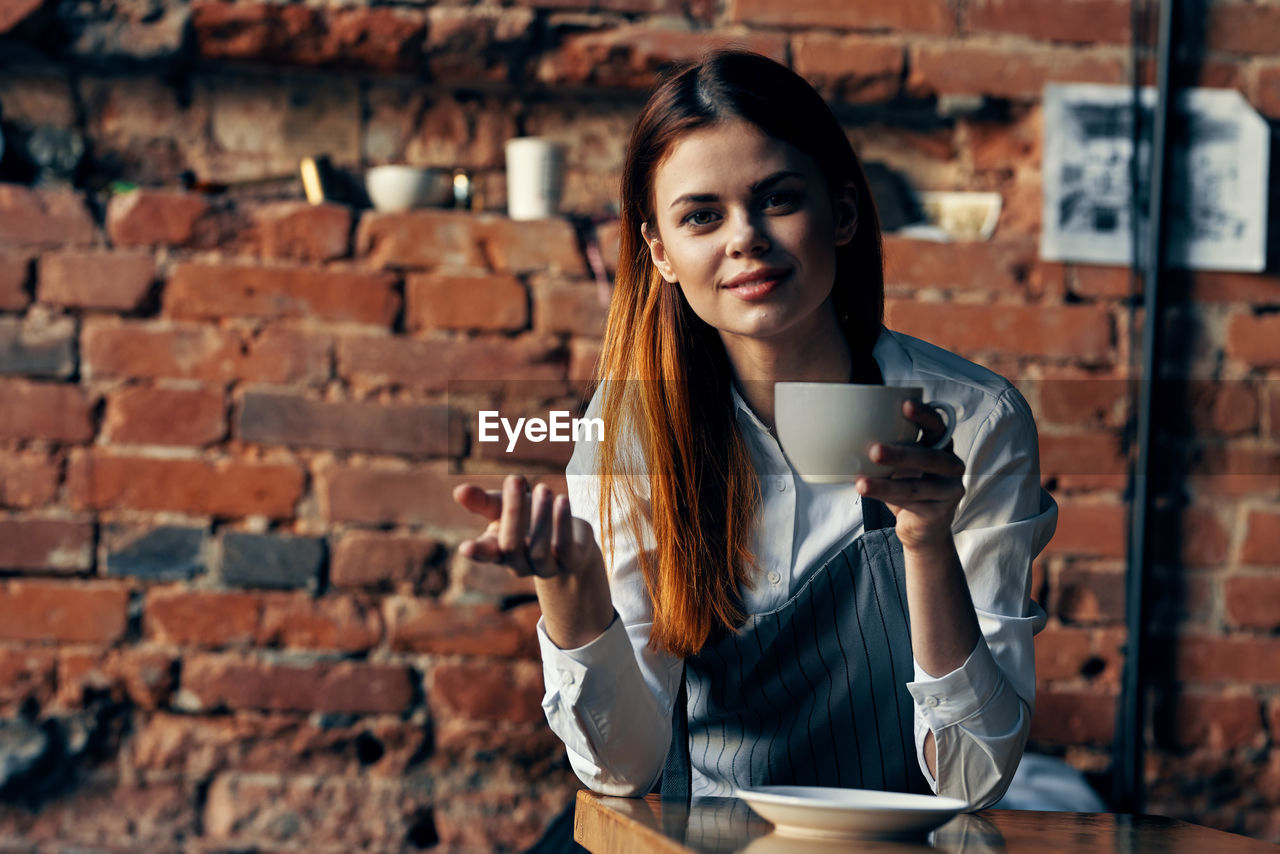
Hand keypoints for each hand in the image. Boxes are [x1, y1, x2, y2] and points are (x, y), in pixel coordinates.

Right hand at [453, 475, 601, 578]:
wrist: (570, 539)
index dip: (476, 552)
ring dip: (540, 516)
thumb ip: (482, 502)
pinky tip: (562, 500)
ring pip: (537, 550)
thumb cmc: (529, 519)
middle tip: (515, 478)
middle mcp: (519, 563)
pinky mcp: (569, 562)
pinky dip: (562, 523)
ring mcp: (544, 567)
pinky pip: (565, 548)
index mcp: (498, 550)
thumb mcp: (504, 507)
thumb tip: (459, 491)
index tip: (466, 547)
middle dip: (513, 511)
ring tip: (543, 488)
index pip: (485, 553)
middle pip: (510, 545)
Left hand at [855, 400, 964, 552]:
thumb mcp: (902, 464)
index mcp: (942, 447)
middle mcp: (952, 467)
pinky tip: (869, 493)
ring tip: (861, 483)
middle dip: (901, 453)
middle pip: (929, 458)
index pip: (937, 426)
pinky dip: (886, 498)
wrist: (922, 528)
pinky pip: (910, 504)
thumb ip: (892, 447)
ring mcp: (948, 491)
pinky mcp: (939, 513)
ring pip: (915, 487)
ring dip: (885, 484)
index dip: (924, 415)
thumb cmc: (909, 486)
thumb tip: (849, 433)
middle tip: (874, 450)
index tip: (905, 405)